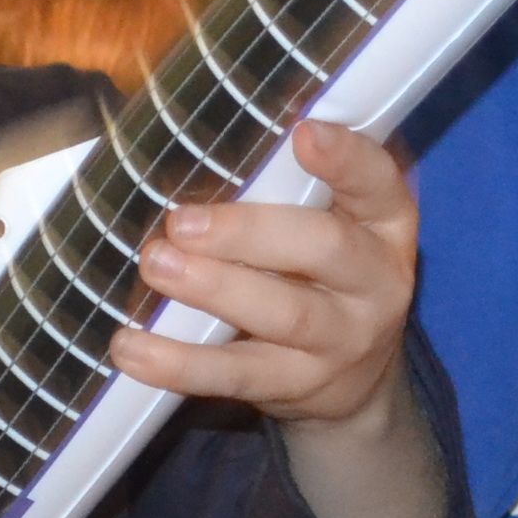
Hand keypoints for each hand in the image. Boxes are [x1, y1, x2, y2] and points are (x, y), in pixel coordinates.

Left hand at [111, 120, 420, 427]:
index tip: (303, 133)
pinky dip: (181, 363)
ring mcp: (343, 339)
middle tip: (182, 222)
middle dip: (250, 231)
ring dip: (215, 288)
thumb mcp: (336, 228)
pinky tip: (131, 347)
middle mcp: (376, 281)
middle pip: (326, 248)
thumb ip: (291, 190)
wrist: (356, 384)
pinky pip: (238, 375)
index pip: (378, 183)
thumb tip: (196, 147)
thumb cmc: (324, 278)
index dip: (347, 158)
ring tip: (157, 266)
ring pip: (285, 313)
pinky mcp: (299, 385)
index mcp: (385, 225)